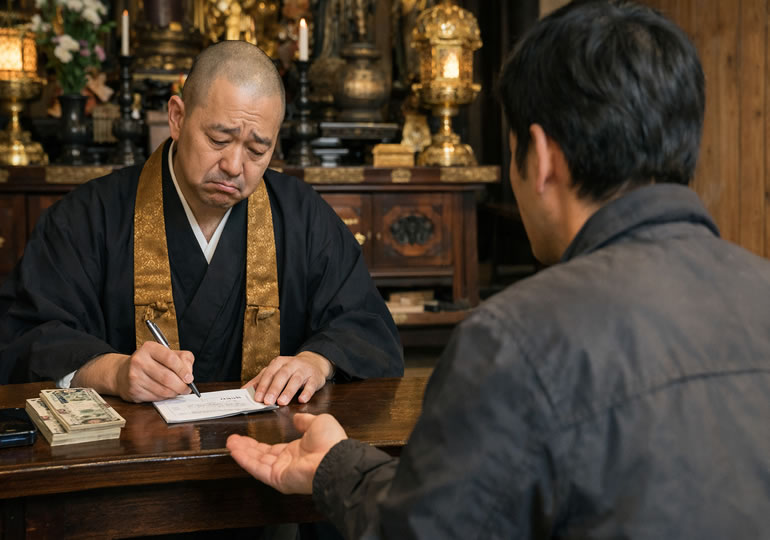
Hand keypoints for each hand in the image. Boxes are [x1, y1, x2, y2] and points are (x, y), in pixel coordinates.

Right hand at [73, 342, 194, 402]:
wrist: (123, 373)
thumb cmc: (151, 362)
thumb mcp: (167, 353)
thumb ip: (183, 358)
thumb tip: (189, 373)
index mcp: (149, 348)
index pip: (170, 358)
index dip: (183, 370)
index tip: (190, 378)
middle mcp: (139, 361)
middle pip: (167, 377)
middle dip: (181, 386)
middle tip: (187, 388)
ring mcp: (134, 376)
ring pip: (162, 390)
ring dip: (174, 393)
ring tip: (178, 391)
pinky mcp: (133, 391)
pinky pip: (155, 398)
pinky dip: (164, 397)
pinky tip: (165, 393)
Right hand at [227, 413, 346, 493]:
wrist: (334, 458)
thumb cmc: (330, 441)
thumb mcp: (318, 423)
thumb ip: (305, 421)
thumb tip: (297, 417)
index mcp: (298, 451)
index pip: (273, 448)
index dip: (259, 443)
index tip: (248, 436)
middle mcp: (288, 462)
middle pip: (262, 455)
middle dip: (247, 447)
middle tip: (233, 440)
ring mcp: (281, 471)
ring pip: (257, 461)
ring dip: (243, 452)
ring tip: (230, 443)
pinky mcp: (277, 478)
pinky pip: (258, 468)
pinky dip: (245, 460)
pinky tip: (235, 451)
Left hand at [245, 351, 332, 405]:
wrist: (314, 362)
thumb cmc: (291, 369)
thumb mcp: (275, 371)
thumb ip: (260, 380)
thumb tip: (244, 390)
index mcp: (279, 363)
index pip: (269, 374)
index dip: (263, 386)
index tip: (257, 398)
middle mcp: (291, 364)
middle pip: (281, 376)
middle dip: (273, 389)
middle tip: (267, 402)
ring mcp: (304, 370)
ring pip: (295, 380)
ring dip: (288, 391)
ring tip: (281, 402)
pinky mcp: (315, 377)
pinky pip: (311, 385)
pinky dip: (306, 392)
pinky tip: (302, 399)